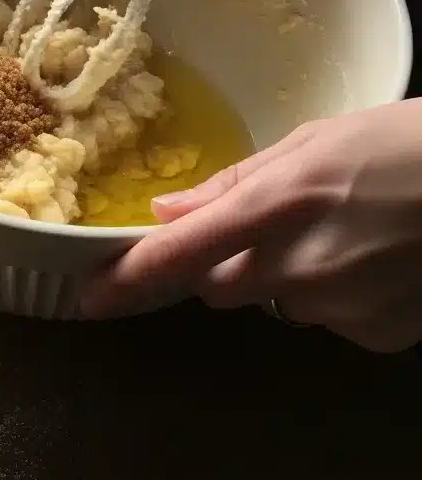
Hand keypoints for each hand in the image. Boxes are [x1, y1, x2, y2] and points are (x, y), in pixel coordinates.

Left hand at [79, 100, 421, 353]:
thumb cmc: (402, 143)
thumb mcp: (312, 143)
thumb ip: (233, 185)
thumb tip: (166, 214)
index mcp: (275, 207)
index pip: (178, 256)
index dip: (128, 280)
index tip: (89, 298)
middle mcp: (298, 267)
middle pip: (219, 289)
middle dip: (228, 265)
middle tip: (274, 227)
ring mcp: (339, 308)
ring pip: (277, 304)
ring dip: (289, 278)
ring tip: (342, 235)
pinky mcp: (377, 335)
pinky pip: (330, 320)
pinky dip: (339, 297)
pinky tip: (376, 262)